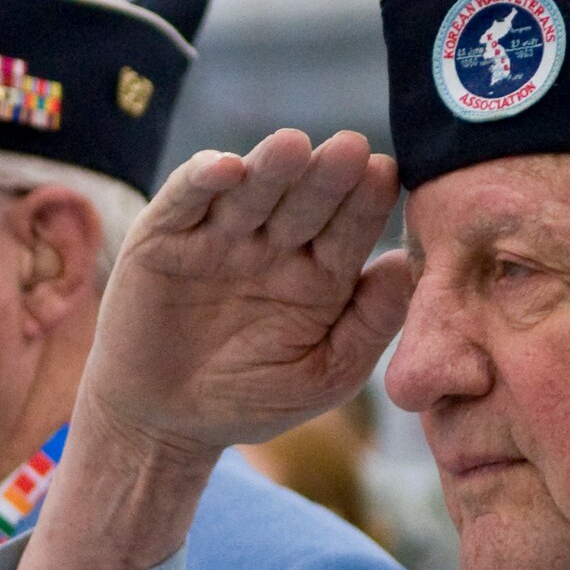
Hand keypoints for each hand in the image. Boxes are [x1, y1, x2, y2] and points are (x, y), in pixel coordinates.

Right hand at [11, 131, 405, 569]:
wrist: (167, 423)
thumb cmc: (251, 400)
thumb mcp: (322, 375)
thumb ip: (367, 325)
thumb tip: (405, 267)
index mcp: (321, 273)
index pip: (349, 229)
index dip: (365, 202)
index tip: (386, 175)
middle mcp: (274, 244)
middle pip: (304, 200)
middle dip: (325, 176)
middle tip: (349, 148)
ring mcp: (219, 236)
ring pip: (249, 192)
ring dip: (269, 168)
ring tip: (291, 146)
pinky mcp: (164, 235)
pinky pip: (185, 200)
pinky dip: (201, 179)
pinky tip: (225, 167)